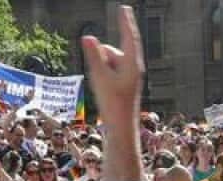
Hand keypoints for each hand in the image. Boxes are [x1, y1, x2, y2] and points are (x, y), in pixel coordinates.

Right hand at [81, 5, 143, 129]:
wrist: (120, 127)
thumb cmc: (113, 104)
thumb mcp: (100, 77)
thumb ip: (94, 56)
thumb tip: (89, 36)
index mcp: (132, 64)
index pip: (129, 37)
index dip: (126, 22)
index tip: (124, 8)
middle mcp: (132, 68)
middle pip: (111, 51)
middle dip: (101, 59)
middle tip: (104, 82)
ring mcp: (128, 76)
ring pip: (107, 61)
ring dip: (100, 69)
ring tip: (104, 89)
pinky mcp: (123, 83)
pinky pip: (108, 71)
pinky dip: (103, 76)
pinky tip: (104, 91)